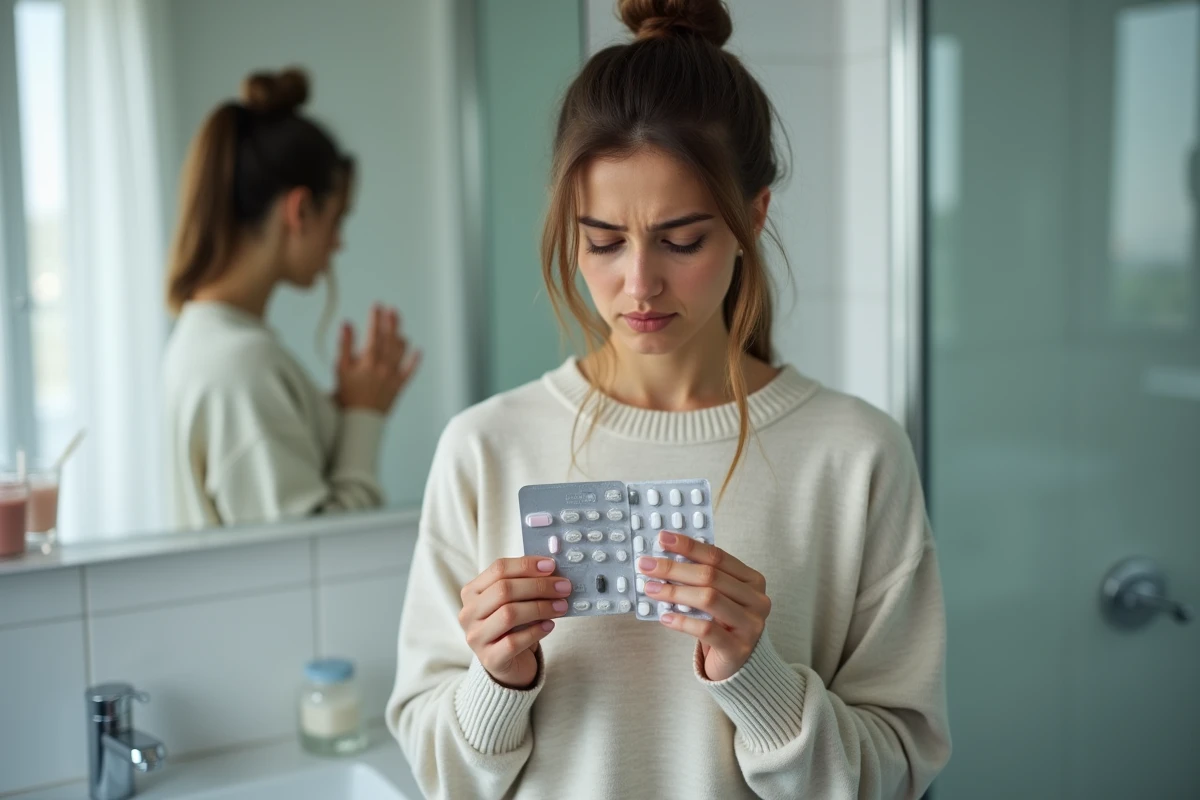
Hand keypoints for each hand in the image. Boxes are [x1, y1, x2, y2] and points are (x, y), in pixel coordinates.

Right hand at [335, 304, 420, 412]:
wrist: (358, 419)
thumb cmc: (346, 394)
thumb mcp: (340, 368)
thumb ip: (344, 345)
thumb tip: (346, 324)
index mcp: (368, 361)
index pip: (374, 334)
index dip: (376, 318)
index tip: (377, 306)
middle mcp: (383, 367)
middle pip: (390, 339)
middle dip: (391, 322)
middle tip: (392, 309)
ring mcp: (393, 376)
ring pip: (401, 352)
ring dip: (400, 337)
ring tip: (398, 328)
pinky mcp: (399, 386)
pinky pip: (410, 371)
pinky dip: (415, 360)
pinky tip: (418, 351)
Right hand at [458, 556, 571, 688]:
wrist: (509, 663)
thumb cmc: (513, 626)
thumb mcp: (515, 601)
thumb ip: (526, 583)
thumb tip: (552, 570)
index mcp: (472, 591)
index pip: (498, 569)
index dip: (526, 565)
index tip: (551, 566)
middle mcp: (469, 613)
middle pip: (504, 590)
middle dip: (538, 586)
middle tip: (564, 587)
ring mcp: (476, 637)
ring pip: (509, 614)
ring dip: (540, 607)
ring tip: (561, 606)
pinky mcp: (490, 659)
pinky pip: (514, 642)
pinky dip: (535, 631)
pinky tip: (550, 626)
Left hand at [638, 532, 770, 681]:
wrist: (740, 666)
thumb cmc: (724, 624)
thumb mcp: (719, 597)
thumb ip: (702, 578)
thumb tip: (663, 557)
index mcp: (752, 580)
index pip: (717, 556)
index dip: (689, 546)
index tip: (662, 538)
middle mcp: (757, 600)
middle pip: (711, 576)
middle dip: (674, 568)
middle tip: (647, 565)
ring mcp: (751, 625)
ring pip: (709, 599)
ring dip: (674, 592)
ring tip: (650, 589)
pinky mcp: (738, 649)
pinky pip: (706, 630)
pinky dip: (682, 621)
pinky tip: (664, 617)